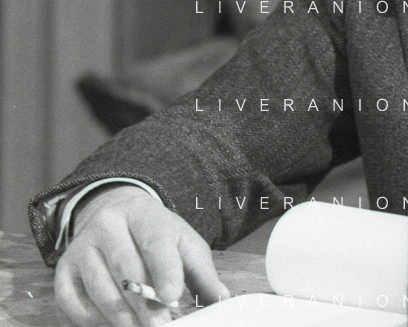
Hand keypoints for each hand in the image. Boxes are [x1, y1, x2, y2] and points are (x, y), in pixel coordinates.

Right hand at [54, 184, 230, 325]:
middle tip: (161, 326)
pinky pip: (74, 303)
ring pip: (101, 289)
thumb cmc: (155, 235)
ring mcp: (81, 248)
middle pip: (126, 269)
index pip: (155, 241)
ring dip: (123, 317)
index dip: (164, 270)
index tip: (172, 297)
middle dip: (145, 304)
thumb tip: (221, 299)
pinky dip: (95, 320)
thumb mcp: (183, 243)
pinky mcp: (64, 271)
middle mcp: (107, 226)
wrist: (114, 215)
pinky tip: (115, 324)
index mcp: (142, 214)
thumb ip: (202, 272)